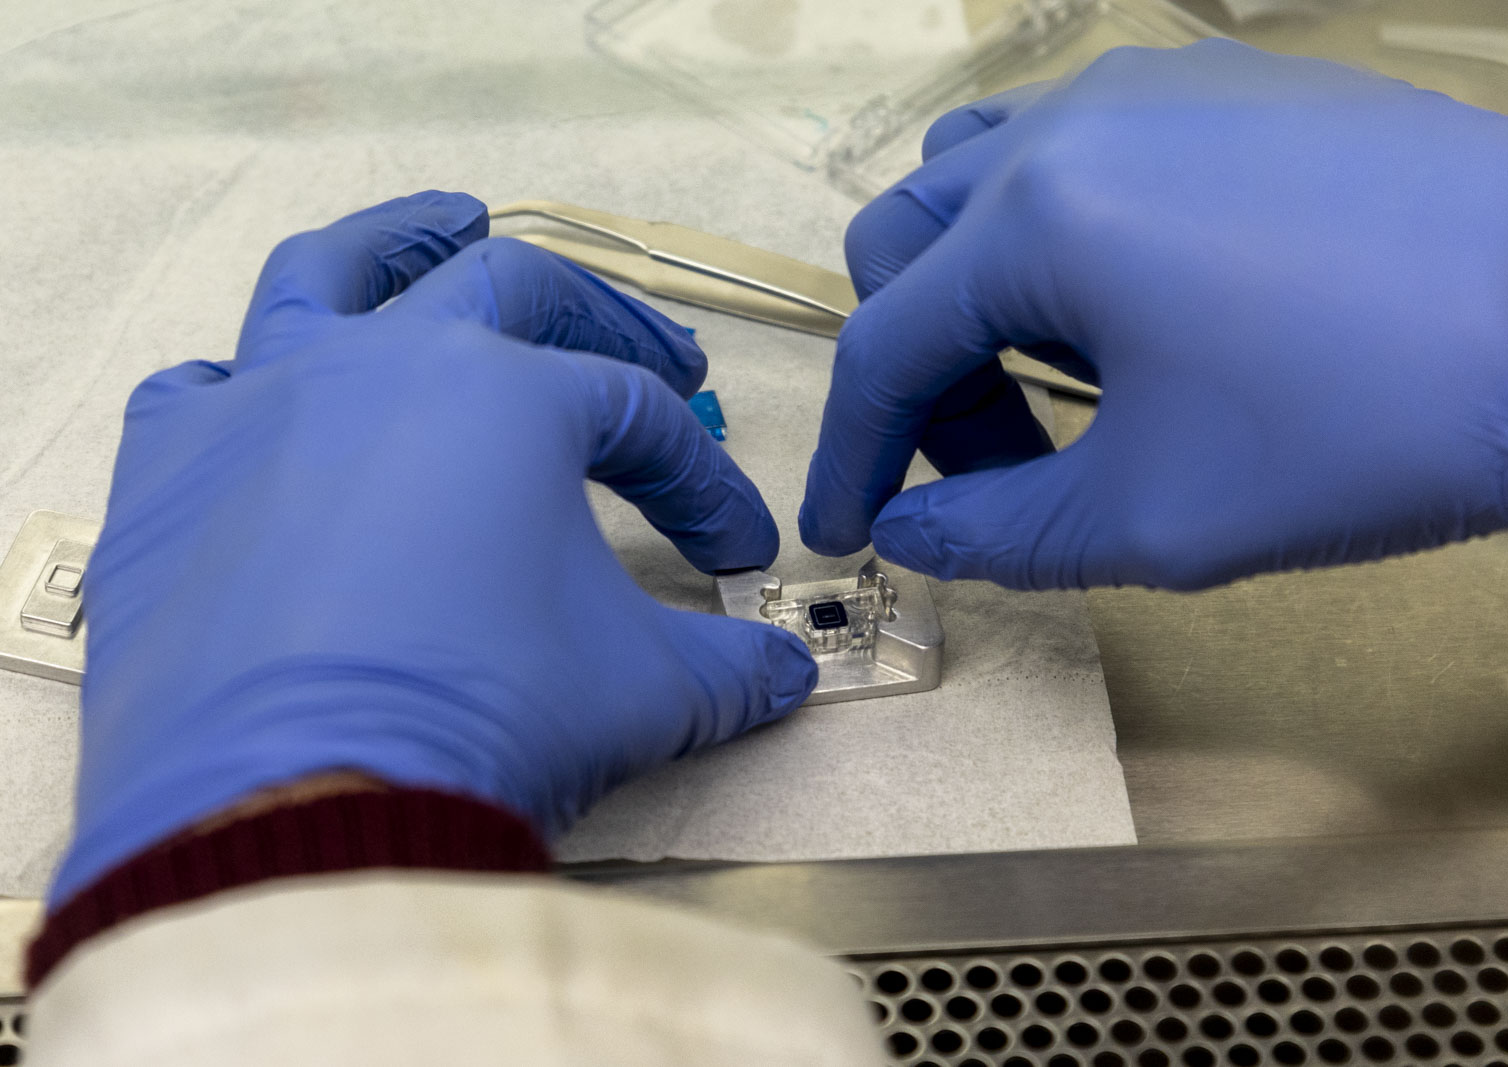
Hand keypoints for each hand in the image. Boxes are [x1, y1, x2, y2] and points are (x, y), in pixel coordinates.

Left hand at [54, 192, 816, 903]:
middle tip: (660, 359)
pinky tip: (268, 402)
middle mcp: (385, 364)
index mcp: (511, 397)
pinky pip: (202, 389)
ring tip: (444, 225)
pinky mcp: (166, 471)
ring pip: (327, 275)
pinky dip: (243, 388)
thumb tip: (786, 674)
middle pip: (510, 289)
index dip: (703, 485)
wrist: (298, 811)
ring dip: (399, 244)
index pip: (638, 422)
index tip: (734, 553)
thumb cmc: (487, 716)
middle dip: (601, 317)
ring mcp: (262, 403)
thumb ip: (727, 665)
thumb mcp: (643, 688)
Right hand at [800, 39, 1507, 589]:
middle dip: (918, 372)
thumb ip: (997, 534)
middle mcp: (1069, 121)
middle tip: (988, 468)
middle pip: (907, 245)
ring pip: (982, 178)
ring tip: (1057, 383)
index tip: (843, 533)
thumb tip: (906, 531)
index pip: (884, 346)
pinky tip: (1140, 312)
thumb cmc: (1365, 430)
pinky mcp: (1229, 85)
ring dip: (974, 289)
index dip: (850, 454)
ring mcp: (1153, 83)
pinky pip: (1080, 147)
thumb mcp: (1156, 518)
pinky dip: (1058, 236)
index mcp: (1036, 218)